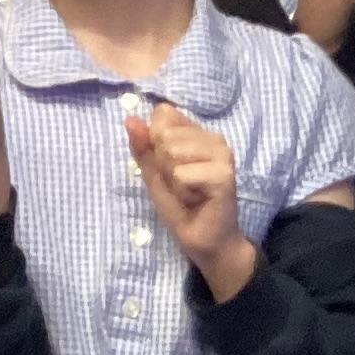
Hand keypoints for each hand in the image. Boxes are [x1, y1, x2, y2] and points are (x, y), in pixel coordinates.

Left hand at [127, 101, 252, 298]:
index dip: (156, 141)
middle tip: (182, 184)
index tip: (171, 166)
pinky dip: (182, 192)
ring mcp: (222, 154)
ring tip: (189, 192)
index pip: (163, 113)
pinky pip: (181, 174)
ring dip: (173, 179)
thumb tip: (130, 119)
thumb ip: (143, 147)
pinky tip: (197, 200)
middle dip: (163, 164)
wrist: (204, 241)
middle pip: (164, 134)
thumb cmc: (181, 207)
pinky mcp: (224, 174)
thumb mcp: (154, 174)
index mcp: (198, 132)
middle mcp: (214, 137)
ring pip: (171, 152)